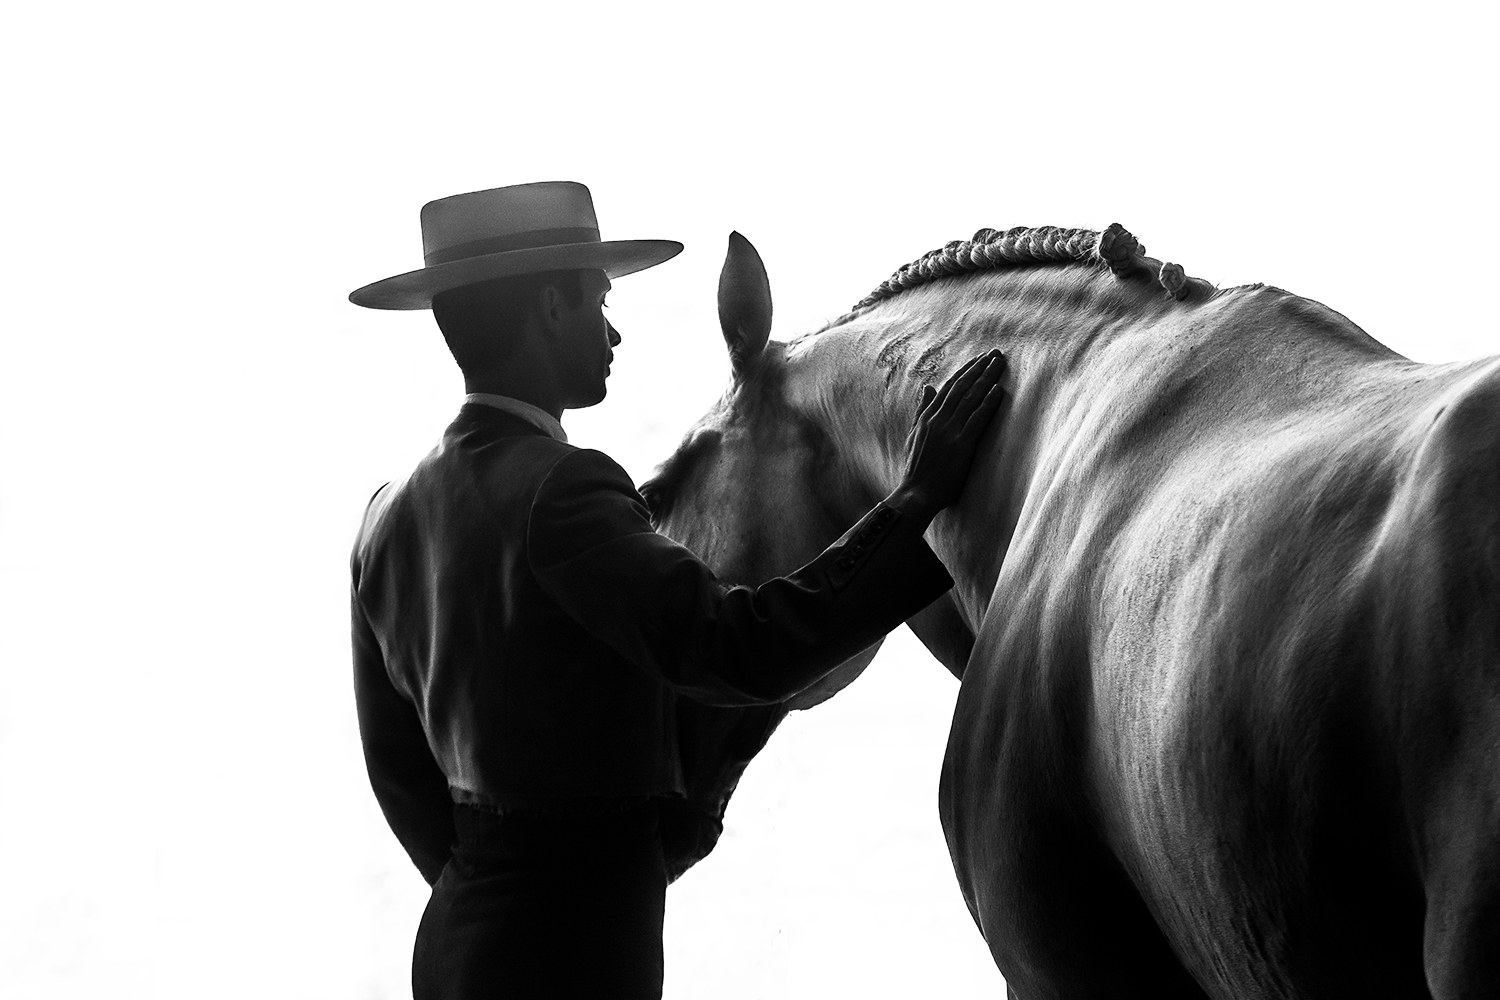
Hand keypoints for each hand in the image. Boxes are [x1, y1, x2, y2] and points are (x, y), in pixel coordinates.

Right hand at [887, 350, 1006, 524]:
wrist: (916, 494)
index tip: (979, 359)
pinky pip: (977, 418)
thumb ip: (921, 410)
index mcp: (927, 416)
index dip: (965, 370)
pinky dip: (988, 403)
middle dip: (979, 368)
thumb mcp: (914, 435)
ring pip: (970, 398)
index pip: (949, 386)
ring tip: (1000, 364)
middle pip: (962, 386)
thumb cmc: (917, 470)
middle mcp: (938, 419)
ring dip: (987, 378)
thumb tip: (928, 387)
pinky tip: (999, 390)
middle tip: (995, 354)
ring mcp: (949, 431)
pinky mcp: (961, 444)